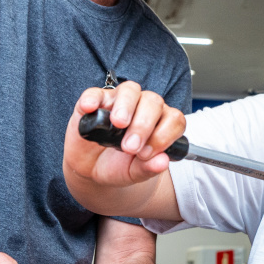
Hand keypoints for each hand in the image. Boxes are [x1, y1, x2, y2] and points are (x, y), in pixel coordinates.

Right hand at [64, 82, 185, 193]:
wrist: (91, 167)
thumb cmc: (119, 165)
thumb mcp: (133, 173)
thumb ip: (148, 168)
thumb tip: (162, 162)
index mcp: (160, 122)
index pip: (173, 119)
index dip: (163, 136)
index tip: (146, 154)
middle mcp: (143, 106)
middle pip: (153, 102)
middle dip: (143, 125)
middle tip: (130, 147)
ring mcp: (119, 100)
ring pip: (130, 90)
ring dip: (126, 106)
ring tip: (118, 124)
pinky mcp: (95, 100)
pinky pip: (95, 93)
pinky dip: (93, 99)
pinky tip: (90, 108)